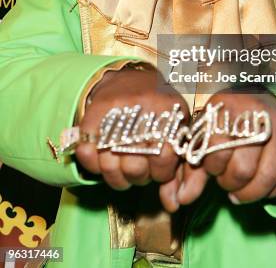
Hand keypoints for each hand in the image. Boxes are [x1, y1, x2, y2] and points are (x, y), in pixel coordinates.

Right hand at [75, 66, 188, 195]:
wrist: (129, 77)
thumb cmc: (160, 111)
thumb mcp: (178, 133)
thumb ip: (182, 171)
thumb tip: (174, 205)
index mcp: (170, 109)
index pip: (164, 158)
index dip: (161, 172)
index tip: (158, 168)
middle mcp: (143, 106)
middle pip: (135, 167)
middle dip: (139, 176)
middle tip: (140, 166)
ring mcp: (115, 109)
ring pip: (109, 166)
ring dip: (116, 176)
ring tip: (123, 165)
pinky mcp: (92, 114)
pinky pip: (86, 154)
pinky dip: (93, 165)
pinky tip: (104, 158)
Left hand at [163, 90, 275, 209]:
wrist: (254, 93)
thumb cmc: (223, 120)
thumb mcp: (203, 137)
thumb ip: (191, 170)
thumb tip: (182, 200)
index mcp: (226, 107)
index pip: (217, 150)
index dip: (212, 168)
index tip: (211, 167)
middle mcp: (256, 112)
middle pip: (243, 169)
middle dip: (231, 183)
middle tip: (227, 179)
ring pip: (268, 176)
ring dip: (251, 191)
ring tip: (242, 187)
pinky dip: (272, 189)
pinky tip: (261, 182)